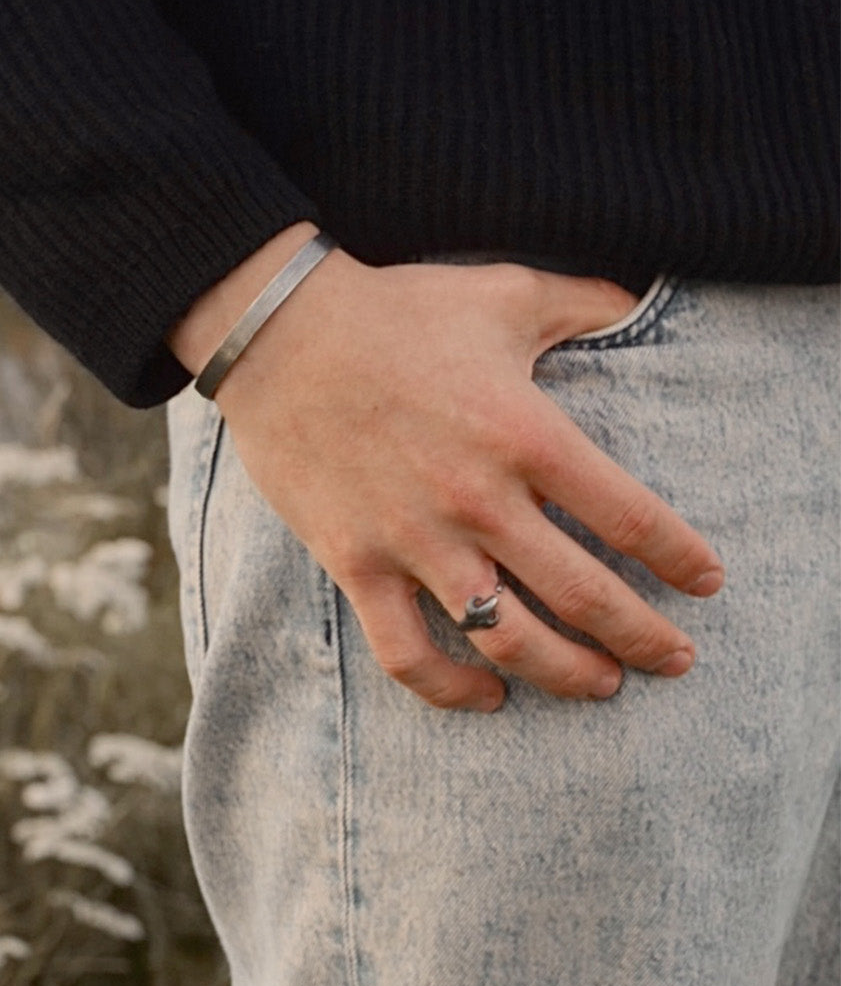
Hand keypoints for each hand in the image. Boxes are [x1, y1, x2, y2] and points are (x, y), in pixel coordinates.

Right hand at [174, 234, 723, 710]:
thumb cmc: (397, 309)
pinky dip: (452, 688)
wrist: (278, 331)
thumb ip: (583, 301)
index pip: (631, 517)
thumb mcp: (504, 291)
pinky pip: (408, 653)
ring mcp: (415, 539)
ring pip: (508, 639)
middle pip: (585, 595)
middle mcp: (480, 499)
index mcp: (526, 433)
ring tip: (602, 686)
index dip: (681, 558)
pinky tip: (488, 694)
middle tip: (676, 659)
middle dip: (644, 638)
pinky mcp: (357, 563)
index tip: (707, 582)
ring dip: (567, 674)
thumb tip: (641, 299)